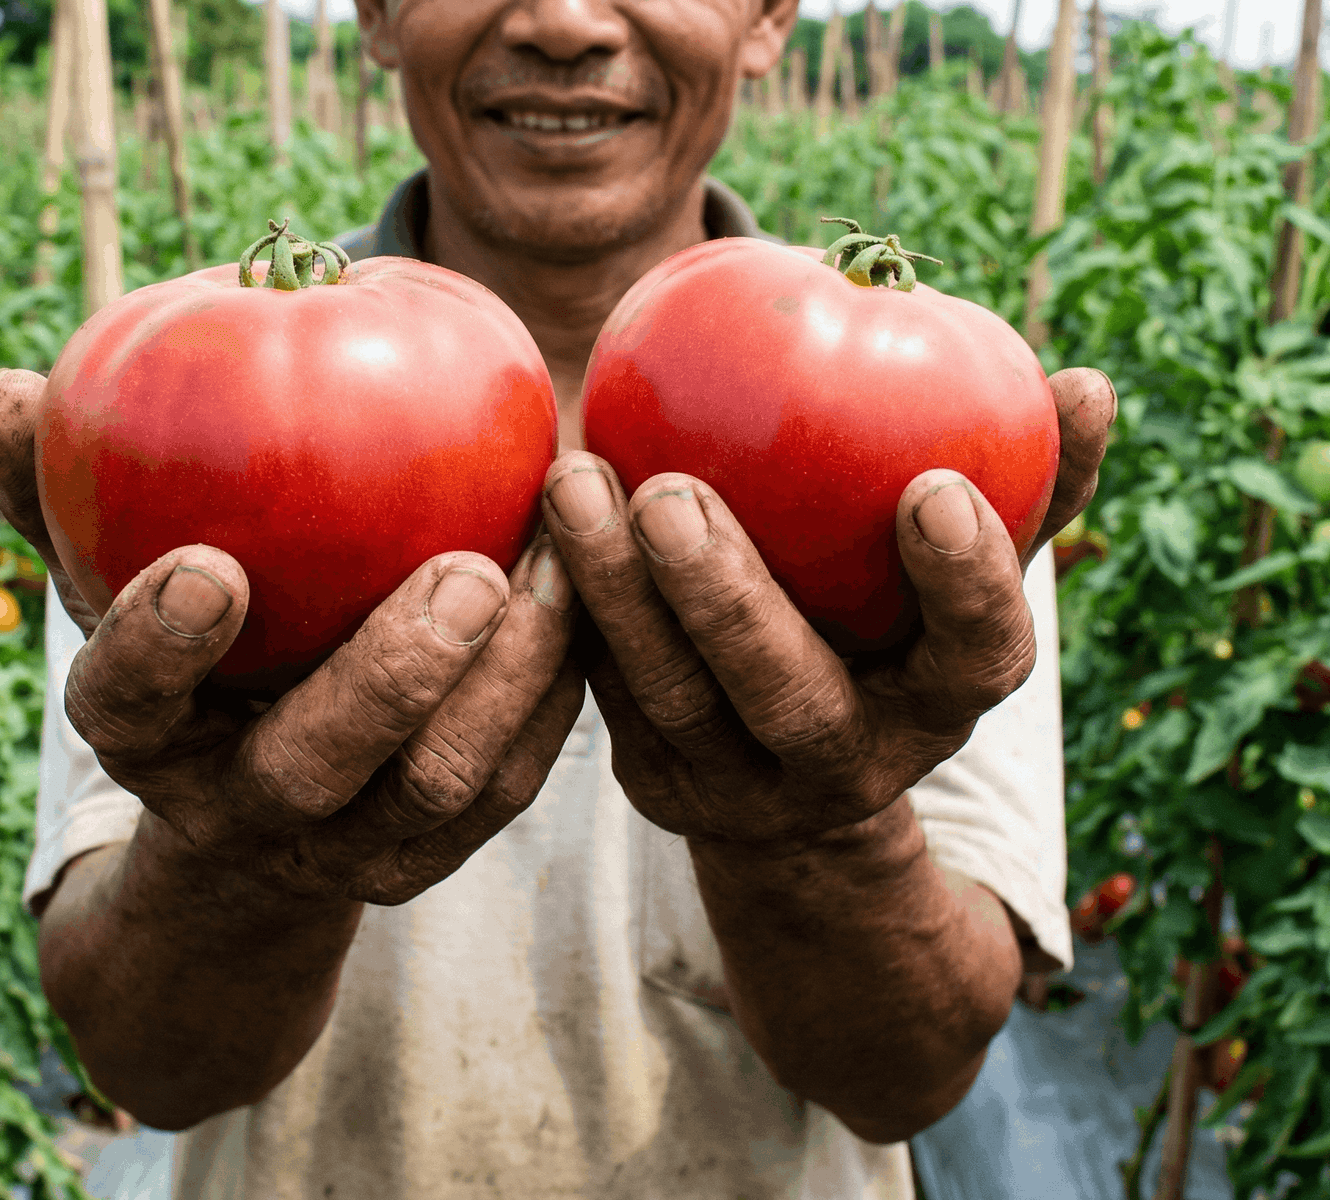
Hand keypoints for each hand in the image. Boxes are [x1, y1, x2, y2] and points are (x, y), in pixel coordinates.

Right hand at [0, 369, 583, 902]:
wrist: (253, 834)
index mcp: (146, 739)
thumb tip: (7, 385)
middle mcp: (243, 810)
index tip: (211, 563)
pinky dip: (554, 693)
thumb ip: (56, 495)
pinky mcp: (438, 851)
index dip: (157, 644)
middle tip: (465, 571)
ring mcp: (349, 849)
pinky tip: (588, 594)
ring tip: (558, 562)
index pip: (121, 705)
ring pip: (439, 786)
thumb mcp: (108, 586)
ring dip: (508, 677)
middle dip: (390, 675)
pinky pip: (513, 784)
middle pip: (312, 769)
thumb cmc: (188, 663)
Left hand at [541, 367, 1114, 841]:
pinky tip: (536, 514)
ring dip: (615, 590)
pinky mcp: (653, 778)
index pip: (977, 657)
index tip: (933, 486)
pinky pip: (600, 689)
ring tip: (573, 479)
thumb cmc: (893, 635)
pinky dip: (567, 607)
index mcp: (938, 704)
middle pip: (787, 693)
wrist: (794, 781)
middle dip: (728, 598)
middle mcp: (843, 761)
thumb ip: (1032, 490)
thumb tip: (1086, 384)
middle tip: (669, 492)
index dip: (967, 583)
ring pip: (668, 696)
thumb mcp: (964, 579)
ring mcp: (737, 785)